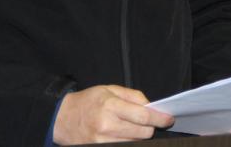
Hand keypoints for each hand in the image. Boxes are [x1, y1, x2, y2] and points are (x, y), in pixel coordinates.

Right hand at [52, 85, 173, 144]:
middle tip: (146, 121)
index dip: (159, 118)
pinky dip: (129, 142)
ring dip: (139, 135)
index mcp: (110, 106)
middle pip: (143, 132)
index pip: (143, 116)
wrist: (62, 118)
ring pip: (136, 142)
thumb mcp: (109, 89)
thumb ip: (133, 96)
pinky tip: (125, 134)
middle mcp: (107, 125)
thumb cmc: (88, 101)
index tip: (169, 118)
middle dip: (150, 127)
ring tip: (131, 126)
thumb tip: (151, 106)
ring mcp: (102, 141)